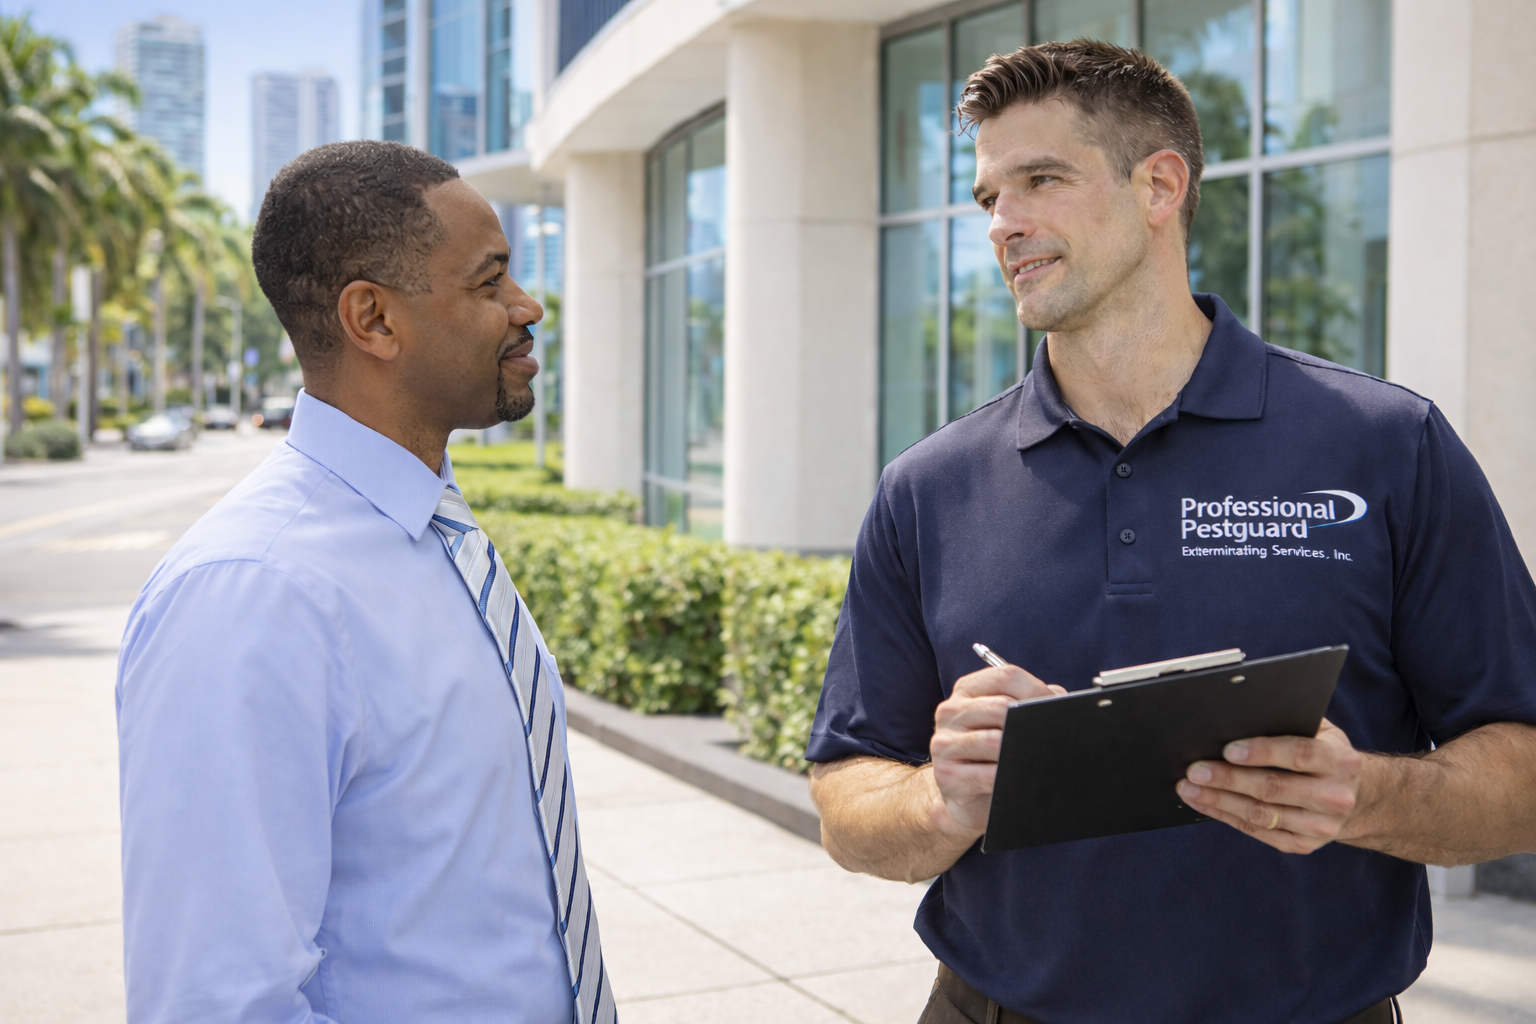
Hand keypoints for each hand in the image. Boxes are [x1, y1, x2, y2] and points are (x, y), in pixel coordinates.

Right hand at [930, 666, 1065, 834]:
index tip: (1055, 707)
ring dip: (1020, 754)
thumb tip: (1057, 697)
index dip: (1037, 690)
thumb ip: (1029, 702)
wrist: (969, 798)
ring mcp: (944, 743)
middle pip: (1001, 707)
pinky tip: (1018, 780)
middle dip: (1033, 723)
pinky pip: (986, 775)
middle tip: (1050, 738)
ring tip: (1034, 760)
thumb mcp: (1007, 721)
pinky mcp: (946, 774)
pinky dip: (1008, 779)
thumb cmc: (993, 754)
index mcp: (967, 690)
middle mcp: (950, 711)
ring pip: (994, 742)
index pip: (1005, 676)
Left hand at [1176, 718, 1363, 853]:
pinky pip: (1258, 833)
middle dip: (1229, 779)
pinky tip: (1204, 803)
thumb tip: (1242, 714)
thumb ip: (1291, 723)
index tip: (1228, 749)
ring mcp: (1321, 826)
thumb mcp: (1322, 733)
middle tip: (1195, 770)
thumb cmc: (1326, 755)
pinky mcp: (1303, 845)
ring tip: (1189, 788)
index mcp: (1340, 762)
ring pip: (1262, 815)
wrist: (1359, 799)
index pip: (1299, 754)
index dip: (1263, 752)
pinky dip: (1226, 817)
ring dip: (1220, 801)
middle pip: (1274, 789)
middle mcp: (1334, 797)